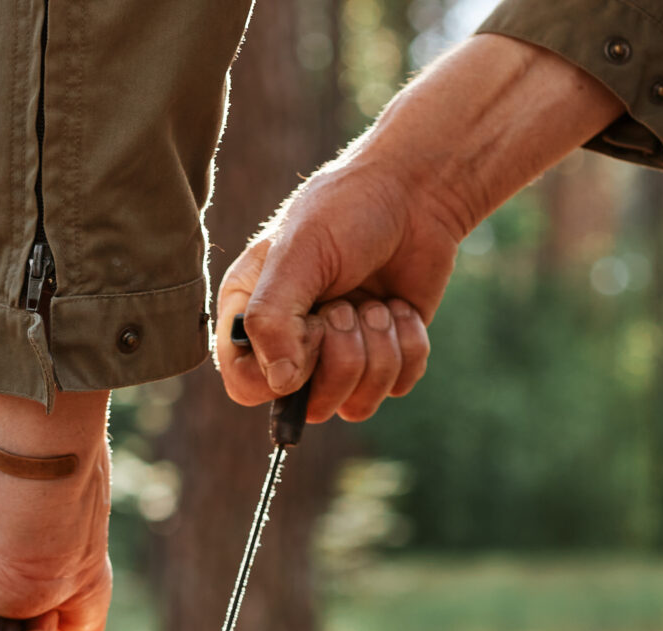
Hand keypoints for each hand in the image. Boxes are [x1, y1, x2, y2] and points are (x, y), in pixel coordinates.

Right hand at [220, 33, 625, 419]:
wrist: (417, 193)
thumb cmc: (346, 211)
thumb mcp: (297, 254)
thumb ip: (273, 319)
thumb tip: (282, 385)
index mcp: (252, 318)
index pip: (246, 386)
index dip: (280, 374)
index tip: (309, 329)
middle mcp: (292, 345)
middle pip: (309, 405)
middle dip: (341, 354)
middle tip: (347, 304)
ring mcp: (340, 356)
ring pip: (356, 405)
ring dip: (379, 349)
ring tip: (378, 303)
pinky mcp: (385, 357)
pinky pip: (398, 387)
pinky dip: (409, 345)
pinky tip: (400, 307)